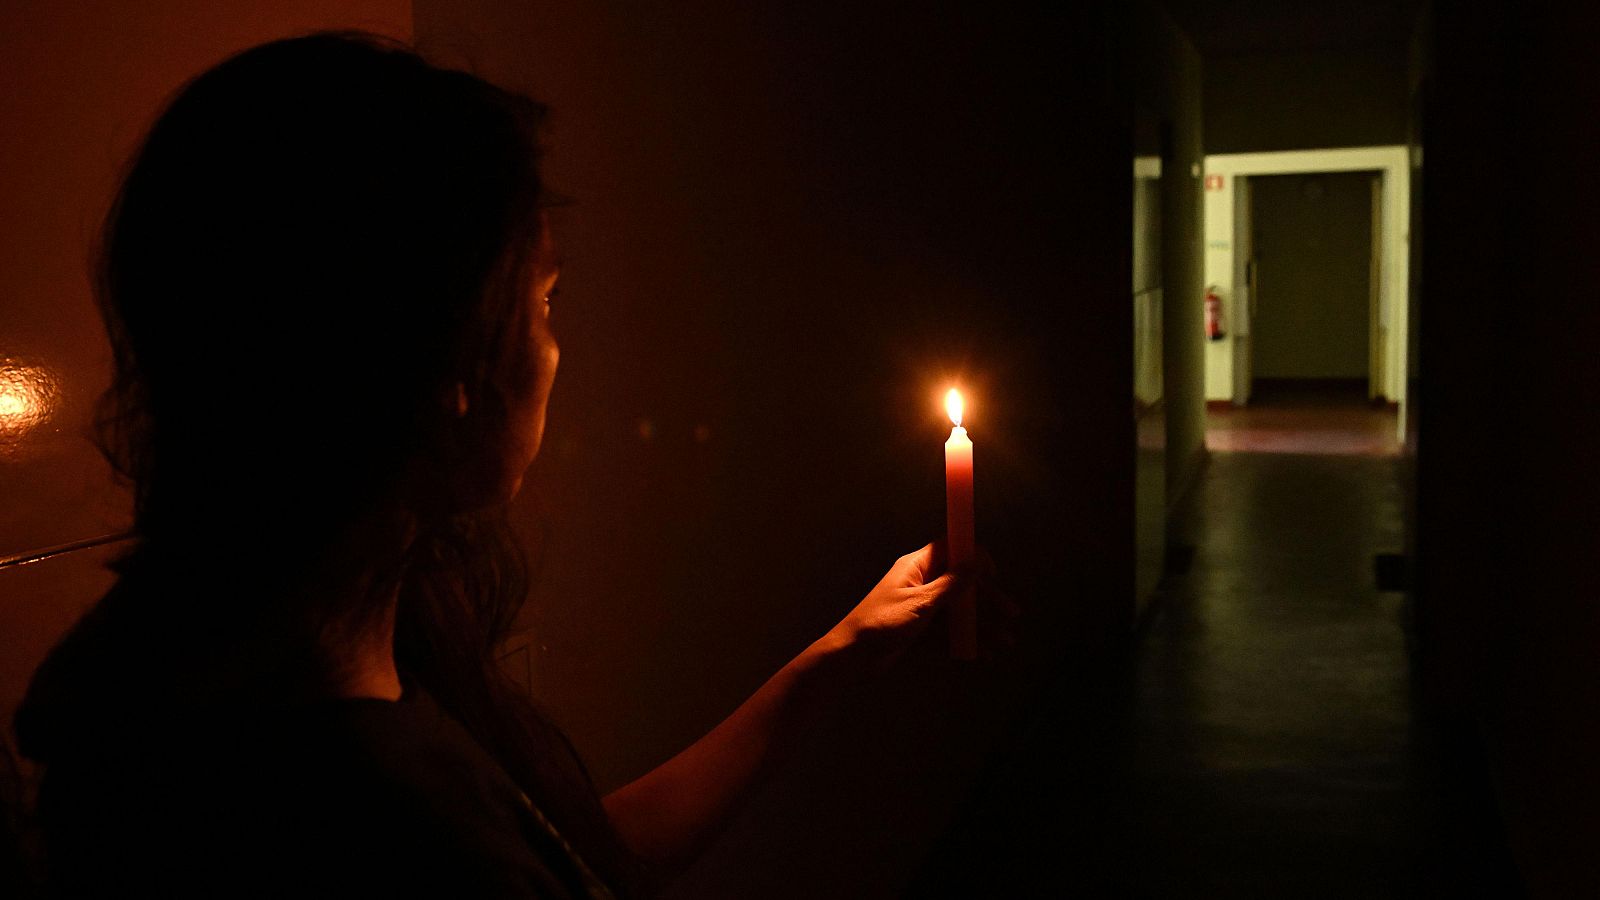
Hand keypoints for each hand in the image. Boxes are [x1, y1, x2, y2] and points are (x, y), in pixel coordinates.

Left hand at [815, 542, 1015, 677]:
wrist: (851, 657)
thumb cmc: (880, 623)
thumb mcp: (920, 603)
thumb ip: (950, 585)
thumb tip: (976, 563)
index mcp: (917, 566)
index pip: (952, 548)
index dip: (975, 556)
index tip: (993, 574)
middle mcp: (922, 584)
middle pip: (962, 584)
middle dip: (988, 599)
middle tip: (1012, 615)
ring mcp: (922, 609)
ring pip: (959, 612)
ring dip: (983, 625)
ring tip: (1005, 643)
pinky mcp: (920, 632)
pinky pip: (949, 633)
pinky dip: (967, 641)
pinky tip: (985, 654)